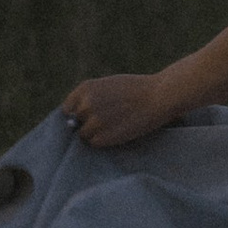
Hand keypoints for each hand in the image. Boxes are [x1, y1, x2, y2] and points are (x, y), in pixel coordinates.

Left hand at [62, 70, 177, 150]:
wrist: (159, 96)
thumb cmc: (137, 89)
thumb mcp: (108, 85)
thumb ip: (91, 98)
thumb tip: (75, 117)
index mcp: (85, 88)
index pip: (68, 108)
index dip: (77, 114)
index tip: (88, 117)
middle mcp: (85, 104)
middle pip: (75, 122)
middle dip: (87, 123)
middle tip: (108, 121)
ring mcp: (93, 121)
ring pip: (84, 135)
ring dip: (95, 134)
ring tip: (115, 126)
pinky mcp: (103, 137)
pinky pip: (95, 143)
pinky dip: (104, 141)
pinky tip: (118, 132)